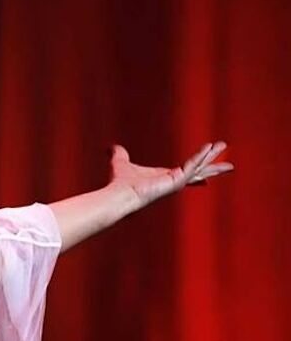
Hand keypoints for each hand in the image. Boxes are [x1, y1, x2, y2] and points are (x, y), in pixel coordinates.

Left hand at [109, 141, 233, 209]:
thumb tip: (110, 147)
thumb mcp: (120, 163)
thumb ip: (118, 155)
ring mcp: (176, 182)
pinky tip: (209, 148)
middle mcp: (172, 181)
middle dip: (213, 166)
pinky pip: (191, 166)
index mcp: (164, 178)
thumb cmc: (119, 184)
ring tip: (223, 146)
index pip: (185, 173)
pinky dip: (200, 156)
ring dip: (211, 157)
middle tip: (230, 164)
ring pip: (198, 167)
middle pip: (198, 172)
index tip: (208, 170)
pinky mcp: (175, 181)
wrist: (118, 195)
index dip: (197, 170)